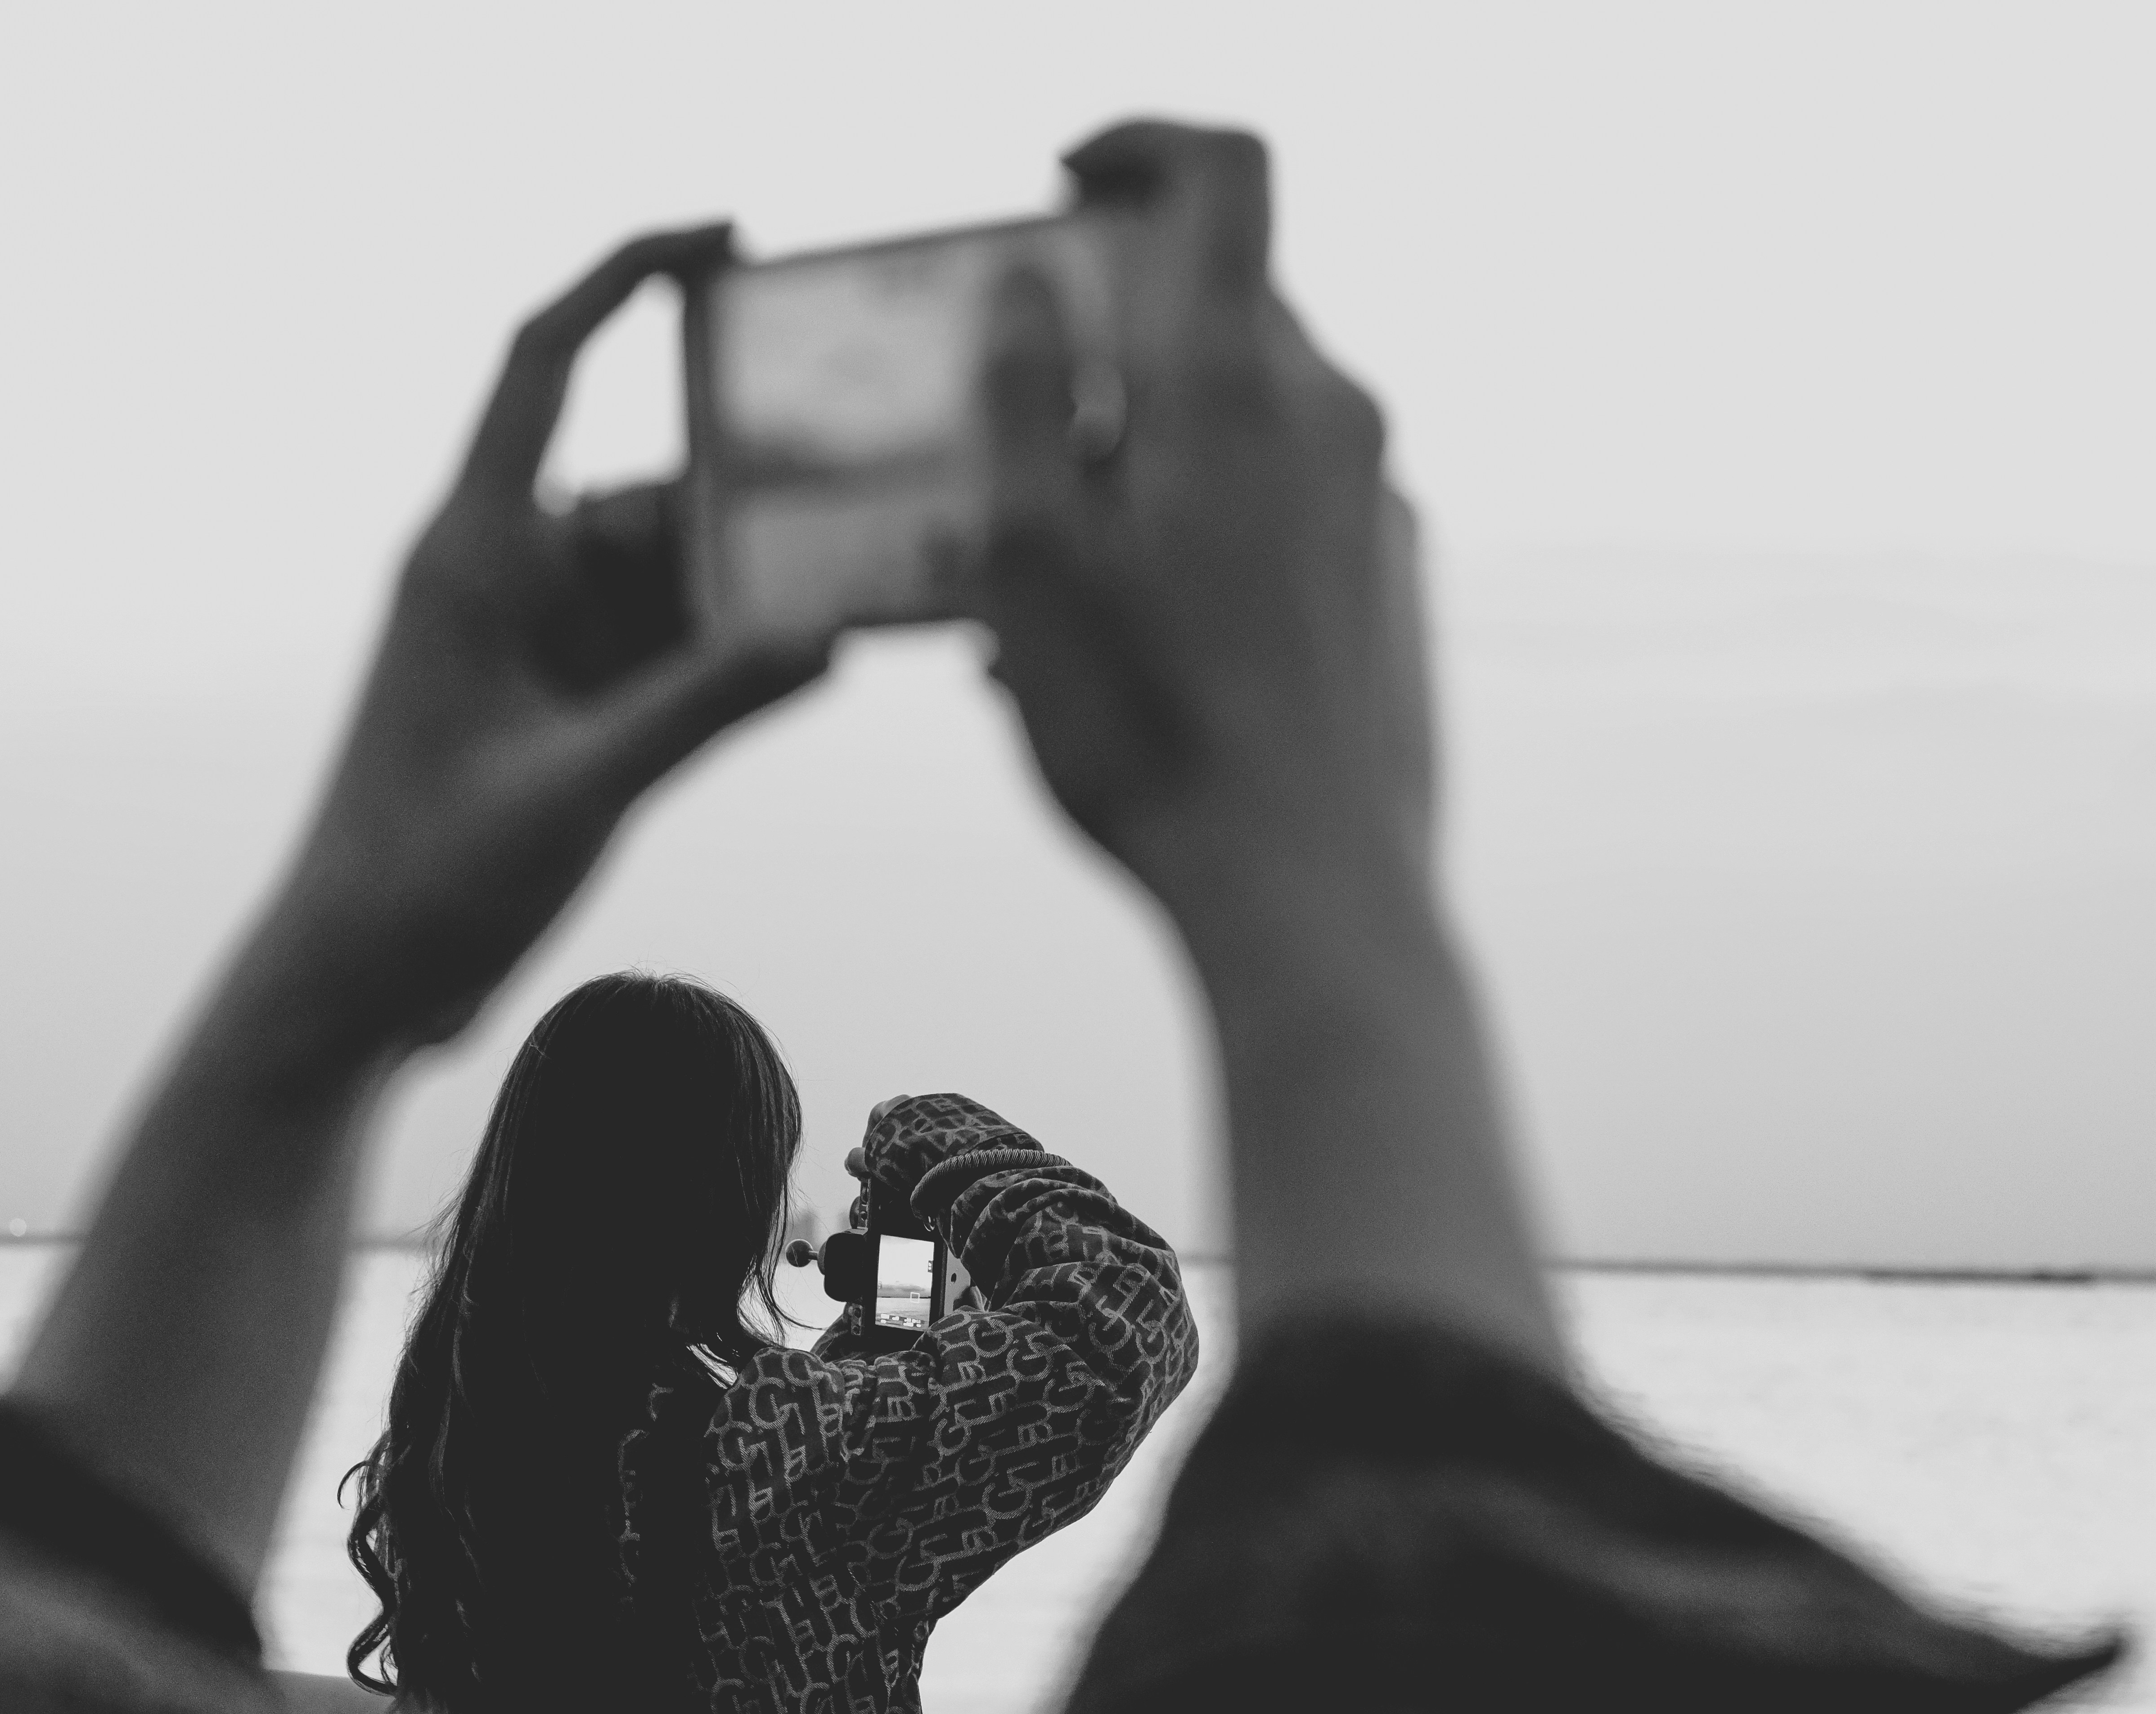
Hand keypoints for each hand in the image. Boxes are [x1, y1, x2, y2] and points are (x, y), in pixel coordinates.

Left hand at [260, 228, 829, 1058]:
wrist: (355, 981)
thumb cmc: (425, 875)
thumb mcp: (584, 785)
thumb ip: (706, 706)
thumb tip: (826, 635)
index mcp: (472, 553)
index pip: (547, 363)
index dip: (623, 277)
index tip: (718, 237)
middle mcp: (502, 575)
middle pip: (644, 491)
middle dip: (740, 510)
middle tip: (852, 527)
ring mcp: (531, 639)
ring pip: (664, 576)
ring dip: (740, 597)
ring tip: (839, 618)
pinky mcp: (557, 699)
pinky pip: (659, 646)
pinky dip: (720, 655)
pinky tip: (795, 671)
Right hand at [976, 122, 1433, 899]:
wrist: (1305, 888)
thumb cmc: (1148, 730)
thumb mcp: (1025, 556)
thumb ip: (1012, 396)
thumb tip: (1024, 281)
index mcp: (1233, 382)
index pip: (1221, 171)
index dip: (1140, 142)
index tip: (1066, 175)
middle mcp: (1327, 412)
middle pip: (1215, 304)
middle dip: (1104, 338)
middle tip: (1007, 433)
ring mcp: (1373, 493)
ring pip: (1238, 415)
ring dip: (1138, 453)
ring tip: (1052, 579)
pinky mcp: (1389, 571)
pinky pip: (1280, 498)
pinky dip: (1197, 522)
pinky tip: (1132, 637)